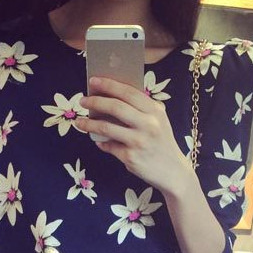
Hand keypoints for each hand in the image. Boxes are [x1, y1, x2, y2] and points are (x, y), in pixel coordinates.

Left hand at [75, 76, 190, 192]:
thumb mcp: (159, 121)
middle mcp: (148, 124)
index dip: (109, 85)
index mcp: (155, 111)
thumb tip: (111, 98)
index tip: (93, 80)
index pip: (129, 92)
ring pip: (107, 128)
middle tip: (82, 100)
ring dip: (89, 123)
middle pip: (115, 107)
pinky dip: (101, 143)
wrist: (173, 171)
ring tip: (79, 121)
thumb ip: (141, 109)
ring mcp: (138, 142)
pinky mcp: (130, 157)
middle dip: (95, 101)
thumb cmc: (161, 143)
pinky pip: (109, 146)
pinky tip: (98, 141)